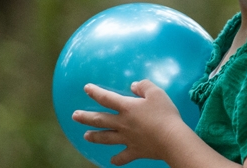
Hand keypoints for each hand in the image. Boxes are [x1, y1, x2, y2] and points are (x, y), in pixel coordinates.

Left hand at [72, 80, 187, 165]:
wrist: (171, 139)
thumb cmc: (165, 114)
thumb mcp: (157, 93)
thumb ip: (144, 86)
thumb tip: (133, 85)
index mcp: (127, 107)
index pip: (107, 98)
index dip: (95, 92)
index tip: (86, 88)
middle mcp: (123, 123)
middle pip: (100, 119)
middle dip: (86, 117)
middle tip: (75, 116)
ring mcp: (127, 138)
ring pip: (106, 138)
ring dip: (95, 136)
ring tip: (86, 135)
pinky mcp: (135, 151)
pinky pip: (122, 157)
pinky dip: (117, 159)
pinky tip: (113, 160)